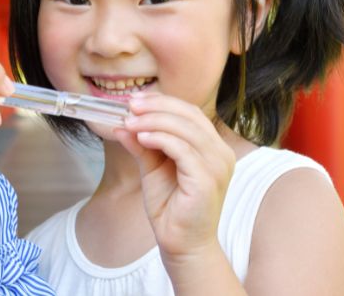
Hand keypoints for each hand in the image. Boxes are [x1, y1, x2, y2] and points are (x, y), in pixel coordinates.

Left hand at [112, 93, 235, 261]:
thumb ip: (142, 145)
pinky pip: (183, 149)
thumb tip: (122, 123)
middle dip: (156, 107)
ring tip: (130, 122)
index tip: (135, 100)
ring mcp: (218, 166)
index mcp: (212, 147)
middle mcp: (221, 153)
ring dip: (154, 121)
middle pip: (189, 115)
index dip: (162, 102)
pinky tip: (142, 138)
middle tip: (130, 106)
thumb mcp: (152, 167)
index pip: (190, 112)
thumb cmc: (170, 206)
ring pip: (186, 129)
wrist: (181, 243)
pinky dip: (160, 139)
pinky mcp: (207, 180)